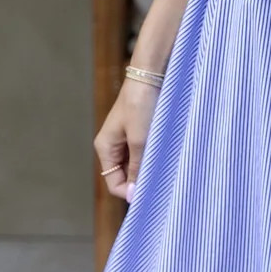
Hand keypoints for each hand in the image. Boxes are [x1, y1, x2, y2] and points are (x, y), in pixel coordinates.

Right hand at [95, 80, 157, 200]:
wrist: (151, 75)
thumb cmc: (141, 104)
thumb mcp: (140, 140)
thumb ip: (137, 168)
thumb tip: (133, 196)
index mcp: (105, 148)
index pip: (114, 184)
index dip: (130, 191)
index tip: (151, 188)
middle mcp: (113, 147)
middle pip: (125, 177)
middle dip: (141, 179)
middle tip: (162, 174)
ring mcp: (126, 140)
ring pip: (137, 166)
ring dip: (149, 166)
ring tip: (164, 160)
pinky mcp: (139, 133)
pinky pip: (144, 154)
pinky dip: (154, 156)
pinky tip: (165, 152)